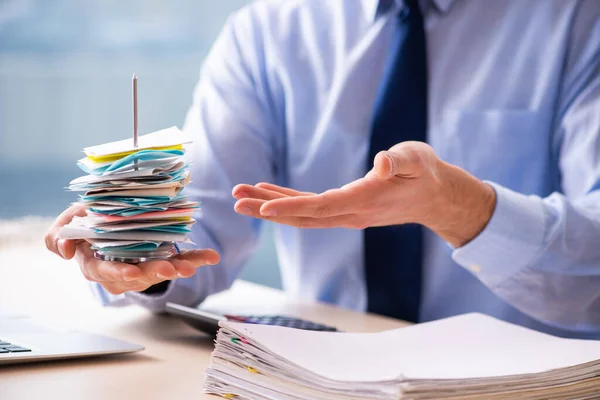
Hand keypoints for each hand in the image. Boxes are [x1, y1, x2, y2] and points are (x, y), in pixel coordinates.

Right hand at [45, 204, 219, 294]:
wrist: (109, 222)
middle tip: (170, 269)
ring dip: (179, 268)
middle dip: (155, 273)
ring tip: (191, 265)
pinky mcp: (163, 259)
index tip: (132, 272)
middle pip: (139, 277)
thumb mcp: (70, 223)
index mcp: (97, 265)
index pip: (107, 272)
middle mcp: (123, 272)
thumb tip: (67, 251)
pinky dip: (197, 258)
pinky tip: (211, 256)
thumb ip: (60, 234)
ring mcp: (145, 267)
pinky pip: (181, 260)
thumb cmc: (87, 225)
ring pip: (162, 271)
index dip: (119, 272)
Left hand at [232, 141, 495, 246]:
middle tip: (235, 202)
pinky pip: (309, 207)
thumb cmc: (426, 173)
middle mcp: (349, 213)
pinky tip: (267, 192)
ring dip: (270, 207)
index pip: (320, 208)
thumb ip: (399, 161)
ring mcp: (345, 213)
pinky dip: (286, 201)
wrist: (434, 196)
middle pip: (302, 215)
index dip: (290, 207)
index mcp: (363, 201)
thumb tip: (381, 161)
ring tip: (241, 197)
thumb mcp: (417, 160)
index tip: (262, 209)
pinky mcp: (343, 207)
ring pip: (301, 214)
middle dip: (267, 209)